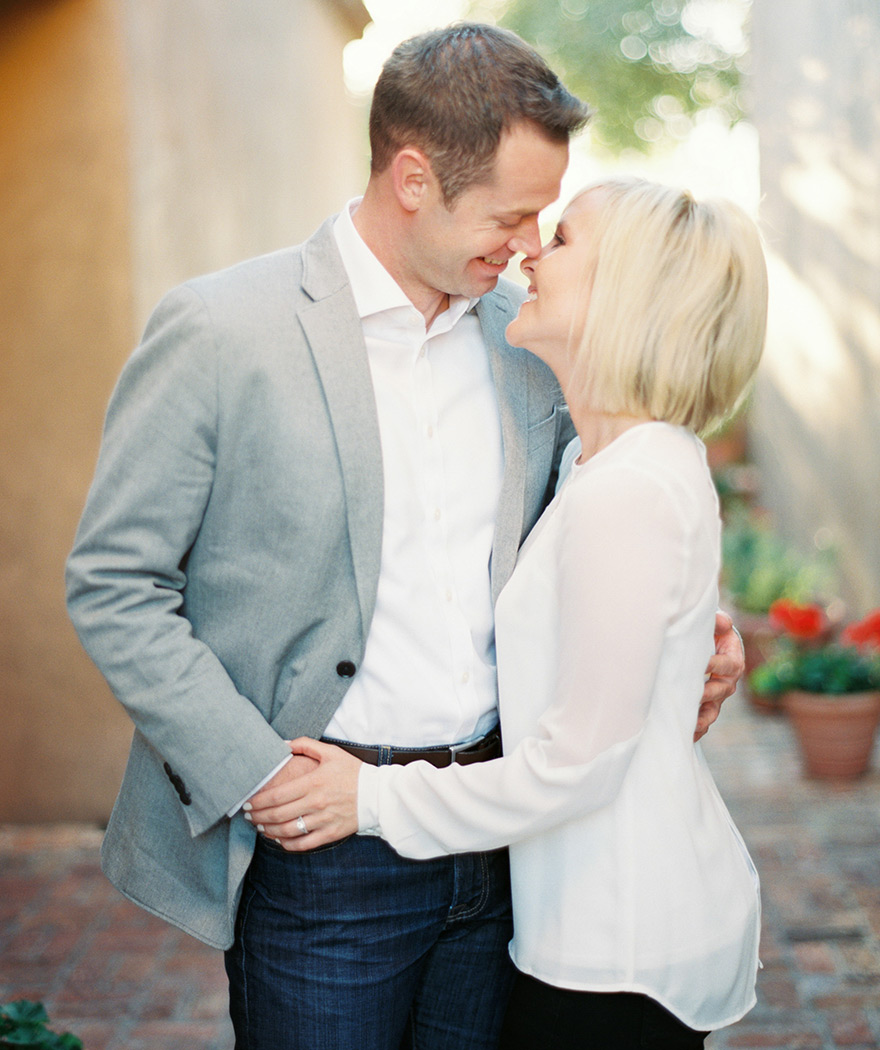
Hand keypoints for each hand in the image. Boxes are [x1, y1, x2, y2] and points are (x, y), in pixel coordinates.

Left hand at [244, 739, 361, 850]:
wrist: (379, 794)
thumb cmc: (353, 772)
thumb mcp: (331, 753)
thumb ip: (306, 745)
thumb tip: (283, 744)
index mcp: (313, 782)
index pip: (277, 795)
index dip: (257, 801)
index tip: (247, 802)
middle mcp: (316, 803)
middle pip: (277, 815)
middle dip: (258, 816)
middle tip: (248, 815)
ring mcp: (323, 820)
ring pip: (287, 831)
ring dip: (269, 831)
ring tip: (260, 827)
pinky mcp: (331, 834)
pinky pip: (304, 844)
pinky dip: (287, 844)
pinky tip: (279, 840)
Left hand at [694, 611, 743, 741]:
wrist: (709, 646)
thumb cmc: (712, 633)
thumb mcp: (718, 624)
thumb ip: (720, 621)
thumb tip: (721, 621)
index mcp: (733, 662)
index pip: (727, 665)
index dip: (716, 665)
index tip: (703, 665)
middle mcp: (728, 683)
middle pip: (720, 691)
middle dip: (707, 694)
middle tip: (694, 695)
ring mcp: (717, 697)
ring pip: (712, 710)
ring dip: (702, 718)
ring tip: (692, 724)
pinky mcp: (706, 707)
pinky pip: (703, 721)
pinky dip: (696, 730)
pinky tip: (686, 736)